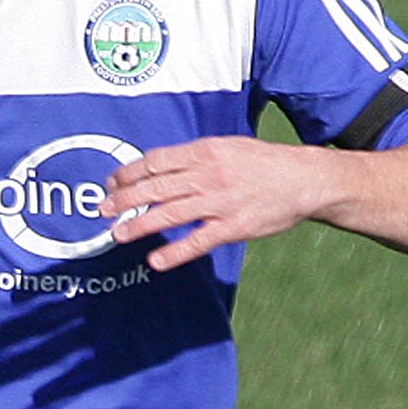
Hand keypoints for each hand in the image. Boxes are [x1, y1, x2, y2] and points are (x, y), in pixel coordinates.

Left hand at [102, 136, 341, 270]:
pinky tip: (155, 261)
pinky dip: (174, 252)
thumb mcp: (228, 147)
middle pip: (155, 187)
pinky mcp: (233, 226)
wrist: (305, 179)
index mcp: (205, 152)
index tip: (112, 181)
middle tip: (103, 209)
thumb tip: (159, 167)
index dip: (129, 172)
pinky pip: (197, 241)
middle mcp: (208, 175)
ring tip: (117, 235)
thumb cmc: (264, 163)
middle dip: (124, 199)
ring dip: (139, 225)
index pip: (156, 161)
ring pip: (169, 213)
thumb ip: (195, 157)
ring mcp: (220, 201)